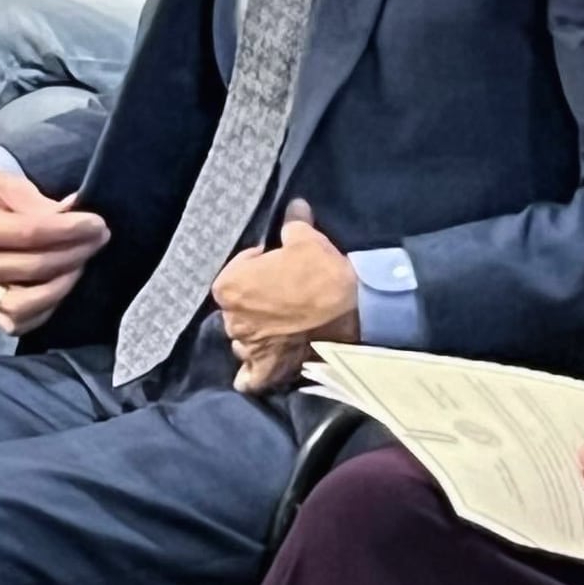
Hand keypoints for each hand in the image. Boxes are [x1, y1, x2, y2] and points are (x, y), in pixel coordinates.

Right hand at [0, 151, 111, 337]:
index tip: (98, 223)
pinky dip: (45, 310)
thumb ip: (39, 203)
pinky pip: (17, 322)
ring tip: (82, 263)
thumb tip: (75, 213)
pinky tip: (62, 285)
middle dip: (75, 252)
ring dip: (62, 286)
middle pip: (34, 267)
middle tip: (99, 238)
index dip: (68, 230)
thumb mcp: (7, 183)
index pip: (29, 233)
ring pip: (25, 304)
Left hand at [218, 200, 357, 394]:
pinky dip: (253, 374)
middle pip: (237, 309)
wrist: (354, 306)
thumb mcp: (305, 239)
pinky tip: (260, 368)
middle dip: (254, 302)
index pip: (234, 273)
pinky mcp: (269, 369)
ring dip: (255, 335)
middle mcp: (231, 320)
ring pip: (243, 342)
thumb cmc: (322, 271)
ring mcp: (249, 348)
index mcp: (229, 287)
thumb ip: (291, 223)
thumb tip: (293, 205)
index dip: (255, 266)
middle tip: (280, 294)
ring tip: (279, 328)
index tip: (274, 264)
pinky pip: (251, 378)